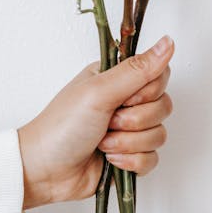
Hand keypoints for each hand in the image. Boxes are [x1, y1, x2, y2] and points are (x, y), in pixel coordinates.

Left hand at [17, 36, 173, 208]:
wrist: (44, 170)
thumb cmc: (61, 127)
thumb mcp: (99, 91)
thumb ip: (137, 69)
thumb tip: (167, 42)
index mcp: (116, 79)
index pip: (159, 76)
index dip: (147, 91)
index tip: (124, 98)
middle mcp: (124, 102)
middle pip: (162, 106)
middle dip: (135, 120)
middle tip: (108, 122)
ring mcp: (128, 131)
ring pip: (159, 134)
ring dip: (128, 142)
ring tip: (103, 143)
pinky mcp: (130, 156)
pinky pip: (152, 158)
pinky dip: (131, 162)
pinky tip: (109, 160)